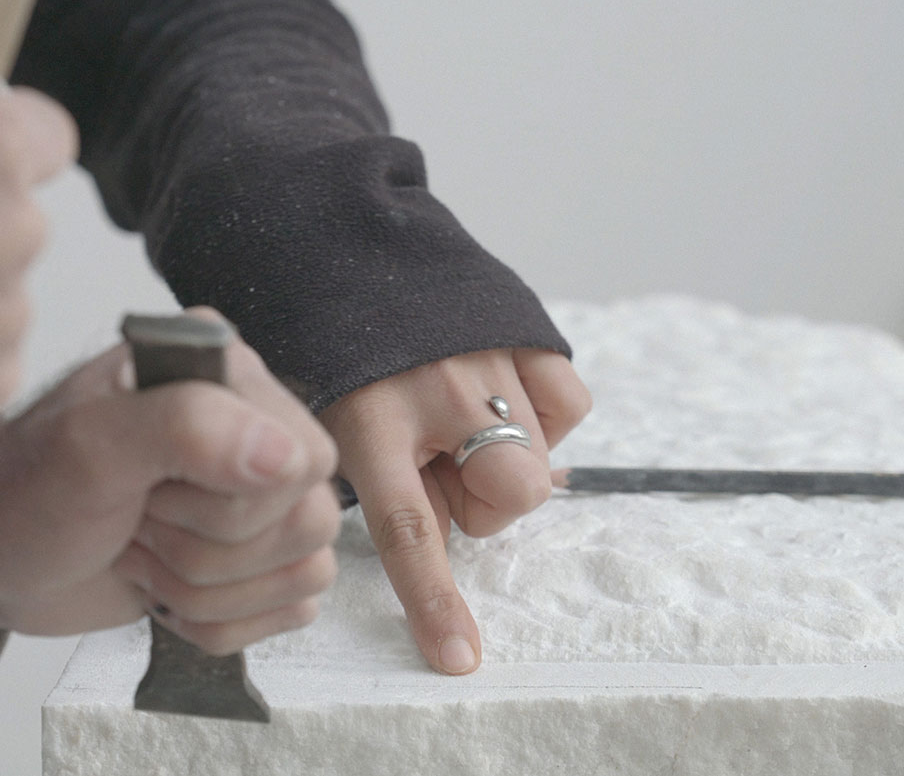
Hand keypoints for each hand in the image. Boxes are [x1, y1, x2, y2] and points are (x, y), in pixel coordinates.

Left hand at [0, 311, 339, 654]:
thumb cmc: (21, 493)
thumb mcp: (88, 446)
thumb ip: (187, 426)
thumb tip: (285, 456)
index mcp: (231, 375)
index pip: (305, 458)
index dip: (231, 501)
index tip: (151, 492)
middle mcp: (257, 426)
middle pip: (311, 520)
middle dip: (207, 549)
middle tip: (138, 521)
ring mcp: (262, 496)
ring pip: (307, 570)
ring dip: (207, 589)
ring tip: (143, 551)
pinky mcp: (257, 558)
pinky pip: (293, 610)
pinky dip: (219, 621)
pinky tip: (163, 588)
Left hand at [320, 348, 590, 673]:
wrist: (347, 247)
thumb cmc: (333, 349)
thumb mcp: (335, 421)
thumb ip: (395, 482)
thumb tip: (461, 527)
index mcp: (369, 421)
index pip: (409, 530)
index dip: (435, 599)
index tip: (460, 657)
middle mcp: (435, 392)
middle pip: (511, 492)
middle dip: (486, 503)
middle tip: (449, 471)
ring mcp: (487, 356)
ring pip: (542, 457)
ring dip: (509, 460)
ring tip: (467, 425)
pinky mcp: (524, 328)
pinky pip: (570, 402)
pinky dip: (549, 420)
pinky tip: (506, 402)